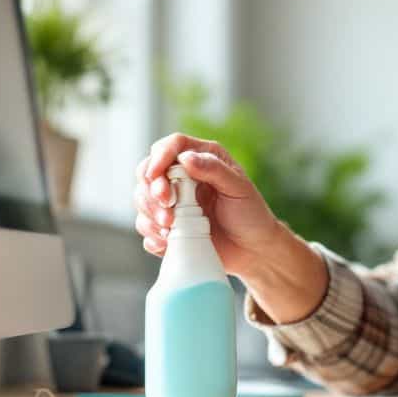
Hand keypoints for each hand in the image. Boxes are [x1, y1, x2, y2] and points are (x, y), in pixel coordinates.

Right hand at [133, 133, 280, 273]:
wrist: (254, 249)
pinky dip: (152, 235)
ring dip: (150, 213)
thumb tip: (186, 158)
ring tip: (171, 227)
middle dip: (152, 190)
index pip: (170, 147)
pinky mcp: (168, 226)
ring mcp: (173, 202)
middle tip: (168, 206)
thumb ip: (214, 169)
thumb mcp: (239, 188)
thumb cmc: (251, 214)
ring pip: (143, 199)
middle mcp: (182, 177)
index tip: (156, 174)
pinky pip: (146, 228)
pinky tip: (167, 241)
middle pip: (148, 173)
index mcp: (201, 159)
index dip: (159, 157)